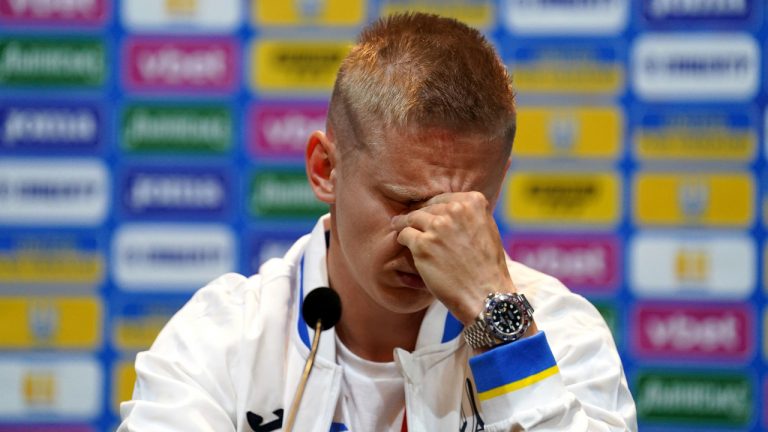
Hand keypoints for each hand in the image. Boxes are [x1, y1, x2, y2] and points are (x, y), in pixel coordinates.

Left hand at [391, 191, 515, 324]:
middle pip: (427, 207)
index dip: (433, 207)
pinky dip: (402, 238)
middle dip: (419, 215)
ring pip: (412, 217)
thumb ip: (469, 215)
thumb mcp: (487, 229)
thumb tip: (448, 207)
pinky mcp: (422, 244)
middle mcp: (455, 210)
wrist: (485, 294)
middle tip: (408, 220)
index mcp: (473, 202)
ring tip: (398, 226)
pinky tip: (403, 243)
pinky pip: (404, 234)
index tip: (426, 212)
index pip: (444, 198)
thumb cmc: (487, 267)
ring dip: (404, 223)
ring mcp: (437, 227)